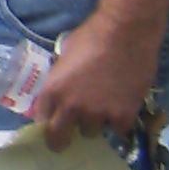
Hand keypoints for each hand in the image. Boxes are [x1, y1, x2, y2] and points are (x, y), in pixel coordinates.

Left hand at [28, 8, 160, 151]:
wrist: (126, 30)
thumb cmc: (93, 34)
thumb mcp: (65, 55)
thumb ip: (61, 77)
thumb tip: (62, 88)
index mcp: (52, 90)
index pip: (42, 120)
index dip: (48, 122)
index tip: (53, 124)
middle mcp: (71, 107)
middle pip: (59, 138)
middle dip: (62, 138)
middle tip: (68, 137)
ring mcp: (98, 114)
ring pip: (91, 132)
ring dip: (95, 123)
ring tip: (104, 108)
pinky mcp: (123, 115)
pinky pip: (118, 130)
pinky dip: (119, 122)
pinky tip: (122, 109)